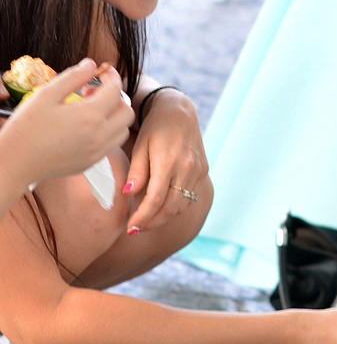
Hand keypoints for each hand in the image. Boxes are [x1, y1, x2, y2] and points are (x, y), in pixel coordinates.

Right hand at [3, 60, 132, 187]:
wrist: (16, 162)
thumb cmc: (27, 128)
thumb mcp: (46, 95)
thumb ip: (72, 77)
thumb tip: (91, 65)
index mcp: (90, 117)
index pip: (115, 91)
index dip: (112, 76)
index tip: (104, 72)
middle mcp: (99, 136)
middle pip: (127, 112)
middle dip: (116, 97)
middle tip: (94, 92)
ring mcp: (97, 152)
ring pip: (123, 130)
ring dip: (114, 116)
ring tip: (90, 109)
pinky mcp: (91, 163)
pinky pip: (111, 144)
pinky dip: (108, 131)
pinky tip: (86, 126)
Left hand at [125, 89, 208, 230]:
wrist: (179, 112)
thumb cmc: (154, 128)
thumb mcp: (140, 145)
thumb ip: (136, 171)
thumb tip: (127, 194)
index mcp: (168, 161)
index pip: (155, 199)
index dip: (142, 217)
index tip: (130, 228)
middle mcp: (187, 168)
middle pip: (170, 208)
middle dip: (151, 223)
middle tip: (135, 230)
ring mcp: (197, 171)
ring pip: (181, 206)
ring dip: (163, 218)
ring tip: (145, 222)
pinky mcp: (203, 172)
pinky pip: (189, 197)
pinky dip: (174, 207)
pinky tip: (161, 209)